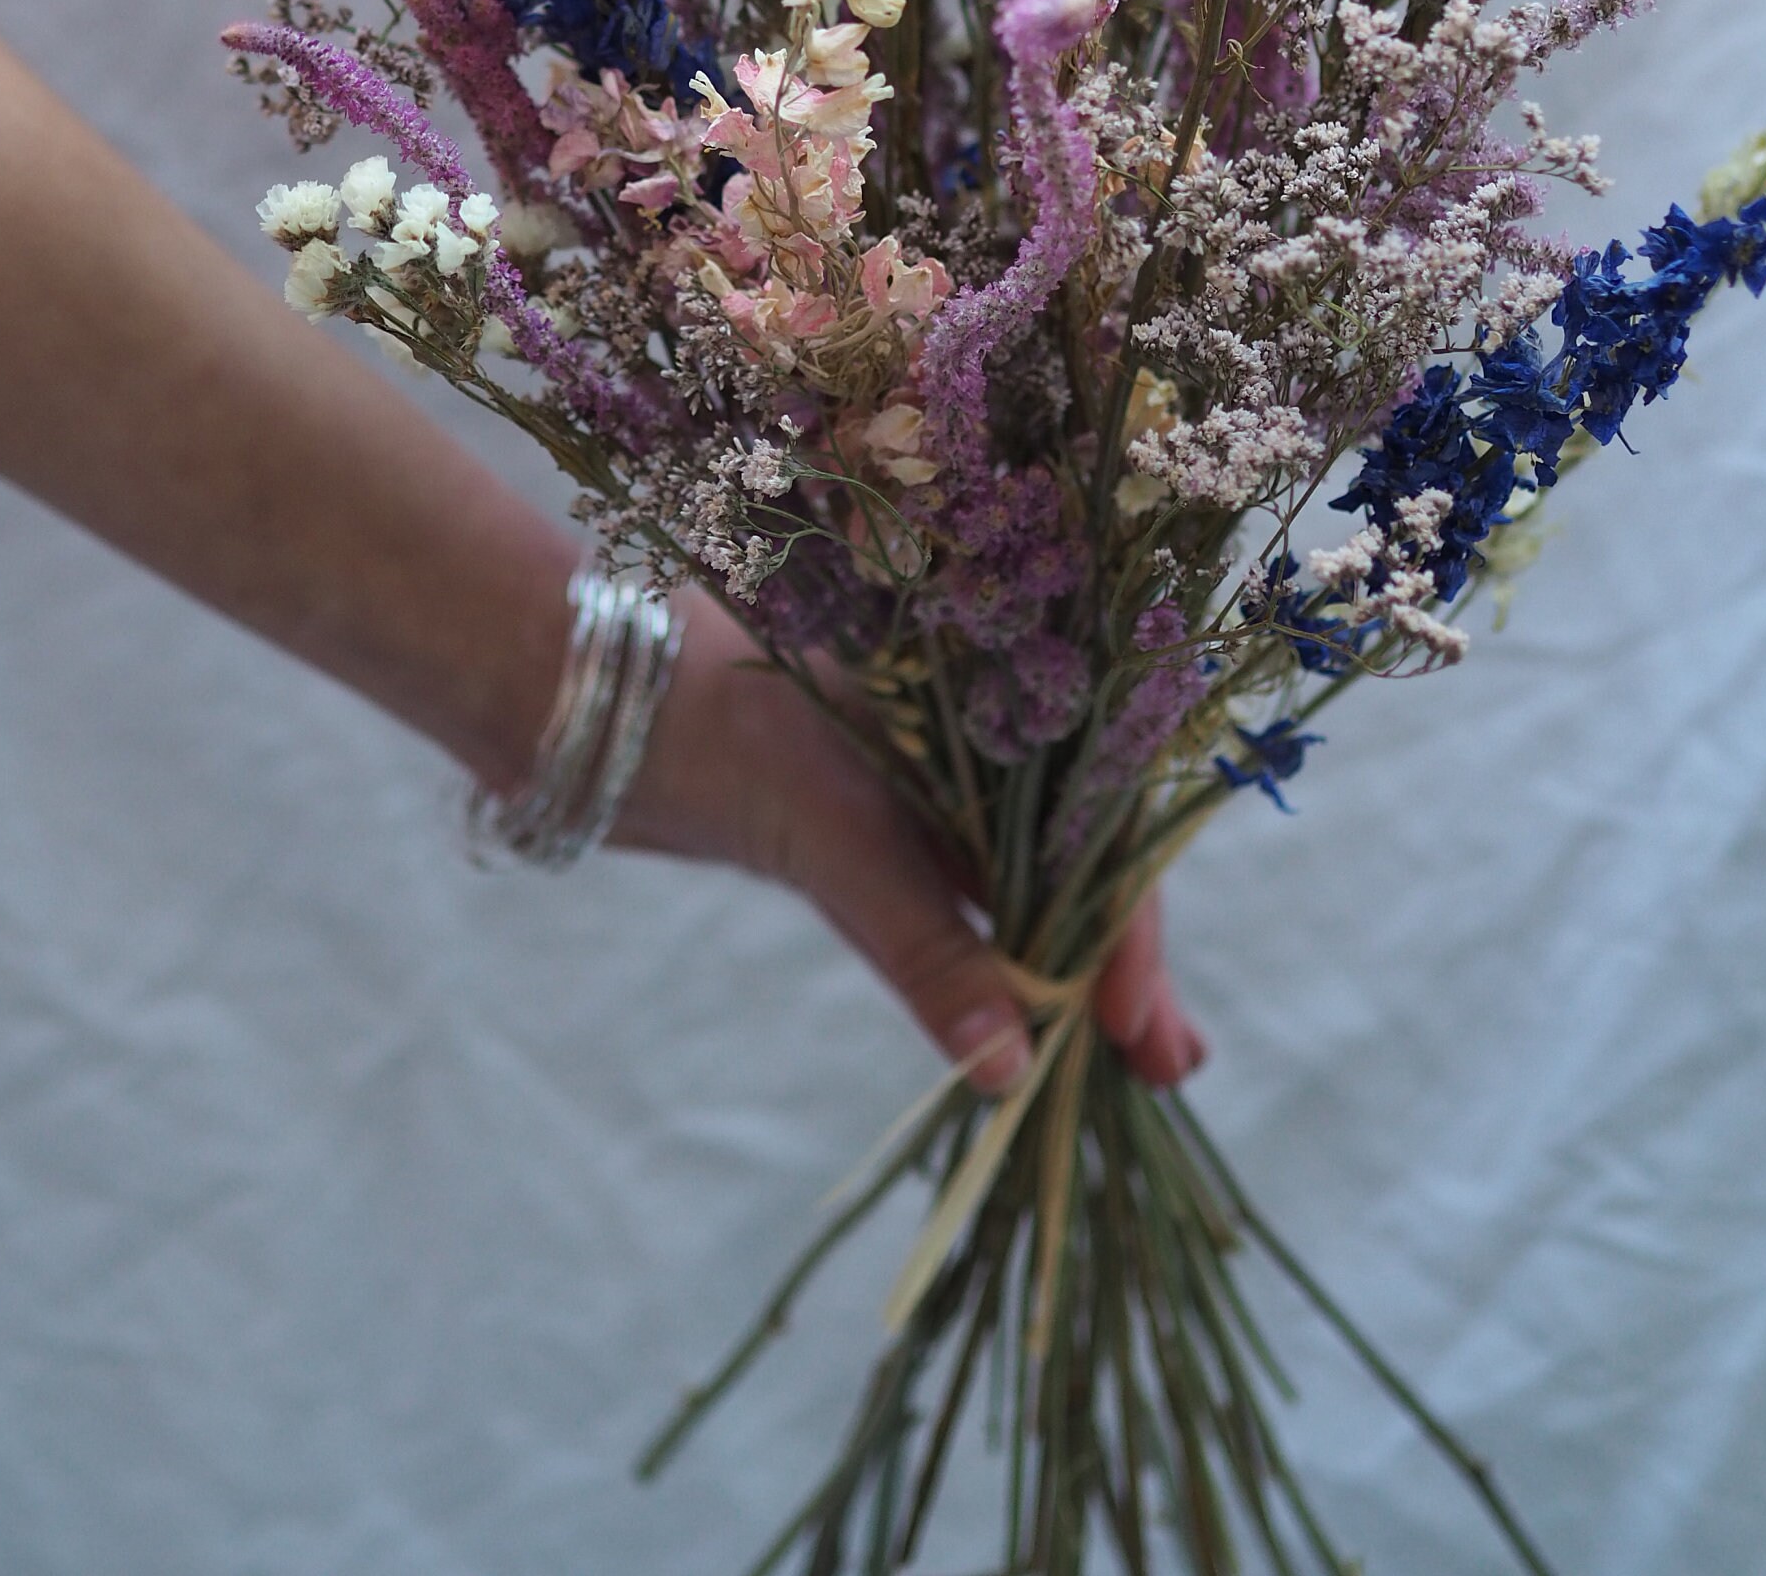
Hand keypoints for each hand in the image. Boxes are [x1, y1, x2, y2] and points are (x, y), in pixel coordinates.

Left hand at [616, 590, 1205, 1094]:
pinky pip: (962, 904)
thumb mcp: (833, 834)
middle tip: (1169, 1070)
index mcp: (993, 702)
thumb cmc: (717, 726)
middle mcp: (976, 743)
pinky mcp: (873, 830)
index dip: (1130, 934)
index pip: (1101, 827)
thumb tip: (1011, 1068)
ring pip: (1028, 885)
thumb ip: (922, 943)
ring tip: (1133, 1061)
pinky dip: (998, 964)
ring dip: (1072, 970)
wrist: (596, 696)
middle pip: (1081, 858)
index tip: (1140, 1032)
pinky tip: (1030, 1021)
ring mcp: (927, 788)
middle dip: (1123, 964)